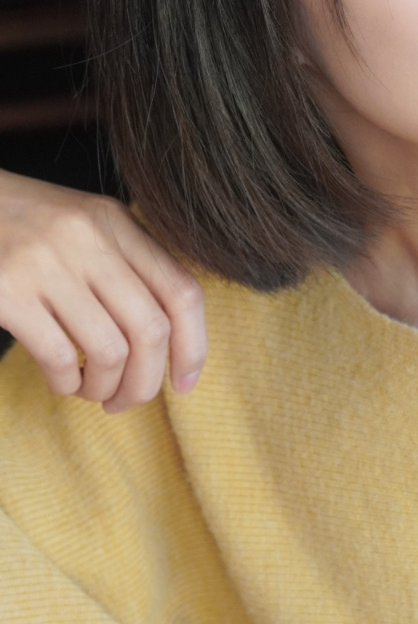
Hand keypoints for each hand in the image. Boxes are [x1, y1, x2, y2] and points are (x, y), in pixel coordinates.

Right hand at [0, 171, 205, 412]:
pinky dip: (66, 382)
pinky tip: (60, 380)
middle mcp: (87, 237)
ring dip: (104, 387)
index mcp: (114, 221)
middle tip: (126, 401)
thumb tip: (171, 344)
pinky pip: (58, 357)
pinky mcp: (7, 291)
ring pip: (108, 351)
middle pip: (150, 330)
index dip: (193, 347)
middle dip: (145, 382)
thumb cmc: (21, 226)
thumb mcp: (82, 227)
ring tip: (90, 390)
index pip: (182, 292)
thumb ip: (126, 268)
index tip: (184, 383)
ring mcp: (46, 263)